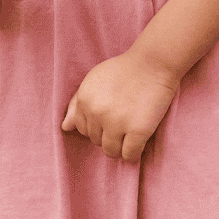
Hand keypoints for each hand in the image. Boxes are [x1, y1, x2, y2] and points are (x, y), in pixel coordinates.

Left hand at [61, 53, 180, 161]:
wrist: (153, 63)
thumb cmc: (124, 70)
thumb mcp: (94, 80)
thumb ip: (77, 104)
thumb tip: (65, 128)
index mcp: (85, 99)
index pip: (82, 129)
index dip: (96, 125)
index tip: (109, 118)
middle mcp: (97, 112)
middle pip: (96, 141)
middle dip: (108, 134)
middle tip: (123, 121)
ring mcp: (117, 123)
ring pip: (110, 151)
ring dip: (120, 146)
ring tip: (130, 133)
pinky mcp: (137, 131)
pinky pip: (129, 156)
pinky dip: (133, 152)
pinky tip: (139, 140)